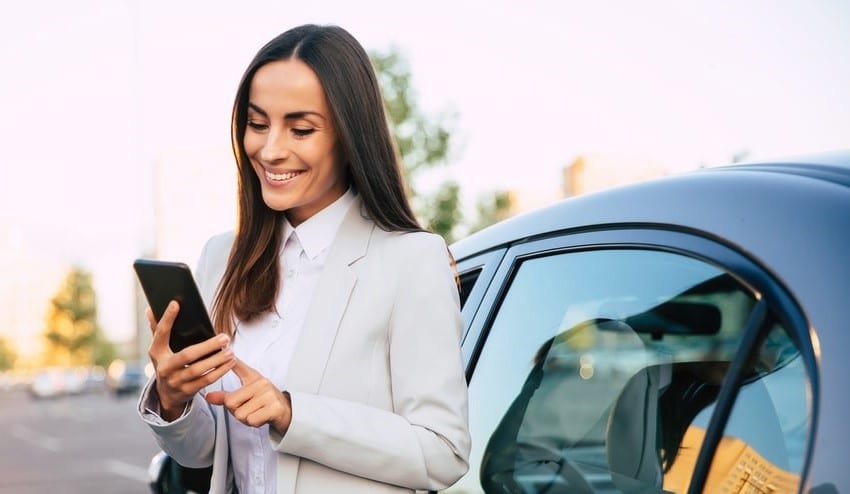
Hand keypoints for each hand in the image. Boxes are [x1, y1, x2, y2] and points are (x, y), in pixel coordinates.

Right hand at [147, 301, 235, 420]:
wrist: (166, 394)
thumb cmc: (167, 364)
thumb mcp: (160, 349)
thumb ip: (157, 330)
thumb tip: (150, 309)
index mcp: (157, 353)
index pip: (161, 333)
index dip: (167, 319)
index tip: (176, 303)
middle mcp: (164, 367)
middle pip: (187, 355)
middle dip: (208, 346)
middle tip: (225, 337)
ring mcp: (175, 381)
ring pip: (199, 370)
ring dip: (217, 360)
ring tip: (230, 351)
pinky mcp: (187, 391)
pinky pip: (205, 381)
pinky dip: (219, 372)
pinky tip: (230, 363)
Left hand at [205, 358, 292, 434]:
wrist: (285, 410)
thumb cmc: (263, 400)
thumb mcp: (245, 394)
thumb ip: (226, 396)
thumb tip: (208, 396)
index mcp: (253, 377)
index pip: (238, 367)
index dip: (230, 360)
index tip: (223, 346)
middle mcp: (262, 383)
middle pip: (231, 402)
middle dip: (236, 410)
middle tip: (248, 408)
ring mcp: (269, 395)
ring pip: (241, 414)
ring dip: (246, 418)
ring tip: (256, 412)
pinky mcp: (274, 408)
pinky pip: (252, 420)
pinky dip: (254, 423)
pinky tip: (262, 417)